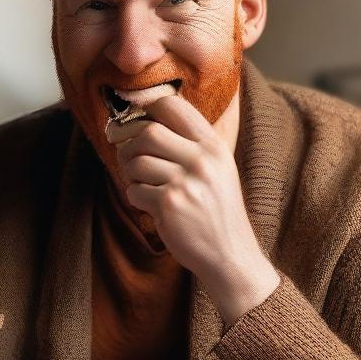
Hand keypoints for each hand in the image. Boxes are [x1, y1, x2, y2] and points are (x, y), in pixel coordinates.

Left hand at [109, 95, 279, 326]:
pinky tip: (149, 205)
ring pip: (136, 160)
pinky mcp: (169, 204)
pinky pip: (134, 189)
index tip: (140, 126)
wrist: (230, 254)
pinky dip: (134, 197)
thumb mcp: (217, 169)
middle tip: (131, 161)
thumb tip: (142, 121)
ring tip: (142, 185)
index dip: (148, 112)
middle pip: (148, 131)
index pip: (172, 105)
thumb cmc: (216, 211)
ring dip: (130, 174)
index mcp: (214, 145)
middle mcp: (202, 159)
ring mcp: (185, 181)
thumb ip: (190, 145)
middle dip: (131, 146)